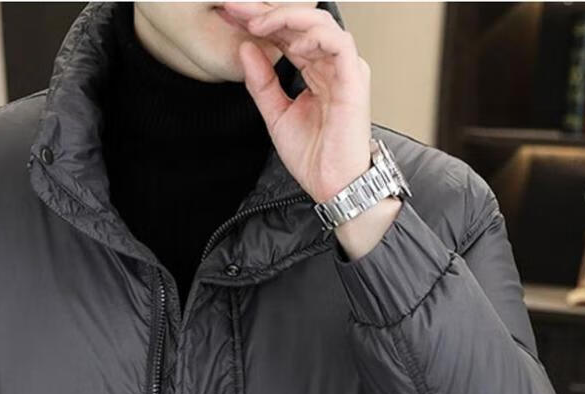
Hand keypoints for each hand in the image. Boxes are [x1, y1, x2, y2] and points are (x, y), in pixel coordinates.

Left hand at [226, 2, 398, 259]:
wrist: (332, 185)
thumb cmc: (314, 156)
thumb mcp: (275, 114)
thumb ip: (261, 82)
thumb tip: (244, 49)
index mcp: (316, 70)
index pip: (287, 34)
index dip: (259, 21)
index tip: (230, 15)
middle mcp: (332, 64)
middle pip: (300, 22)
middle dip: (266, 11)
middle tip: (236, 7)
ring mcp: (345, 69)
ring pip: (319, 23)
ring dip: (286, 17)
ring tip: (258, 23)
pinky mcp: (354, 79)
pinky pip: (337, 43)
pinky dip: (313, 37)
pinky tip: (291, 43)